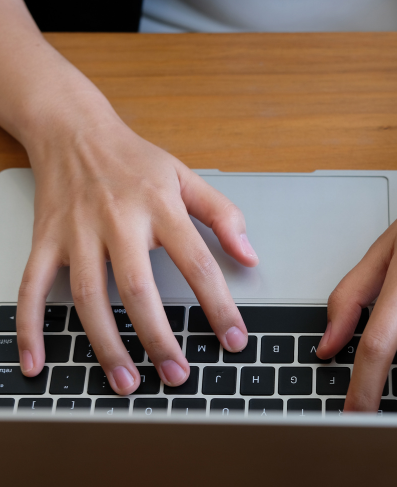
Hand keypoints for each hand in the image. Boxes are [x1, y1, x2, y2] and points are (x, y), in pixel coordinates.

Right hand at [17, 104, 257, 394]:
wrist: (76, 132)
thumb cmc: (135, 159)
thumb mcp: (187, 177)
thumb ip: (223, 215)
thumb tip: (249, 256)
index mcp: (160, 206)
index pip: (197, 262)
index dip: (218, 305)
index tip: (233, 338)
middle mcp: (118, 221)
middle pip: (139, 289)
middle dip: (159, 338)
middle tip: (178, 375)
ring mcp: (77, 233)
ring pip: (89, 298)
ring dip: (107, 346)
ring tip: (127, 381)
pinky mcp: (47, 241)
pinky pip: (32, 288)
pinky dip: (31, 327)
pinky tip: (39, 361)